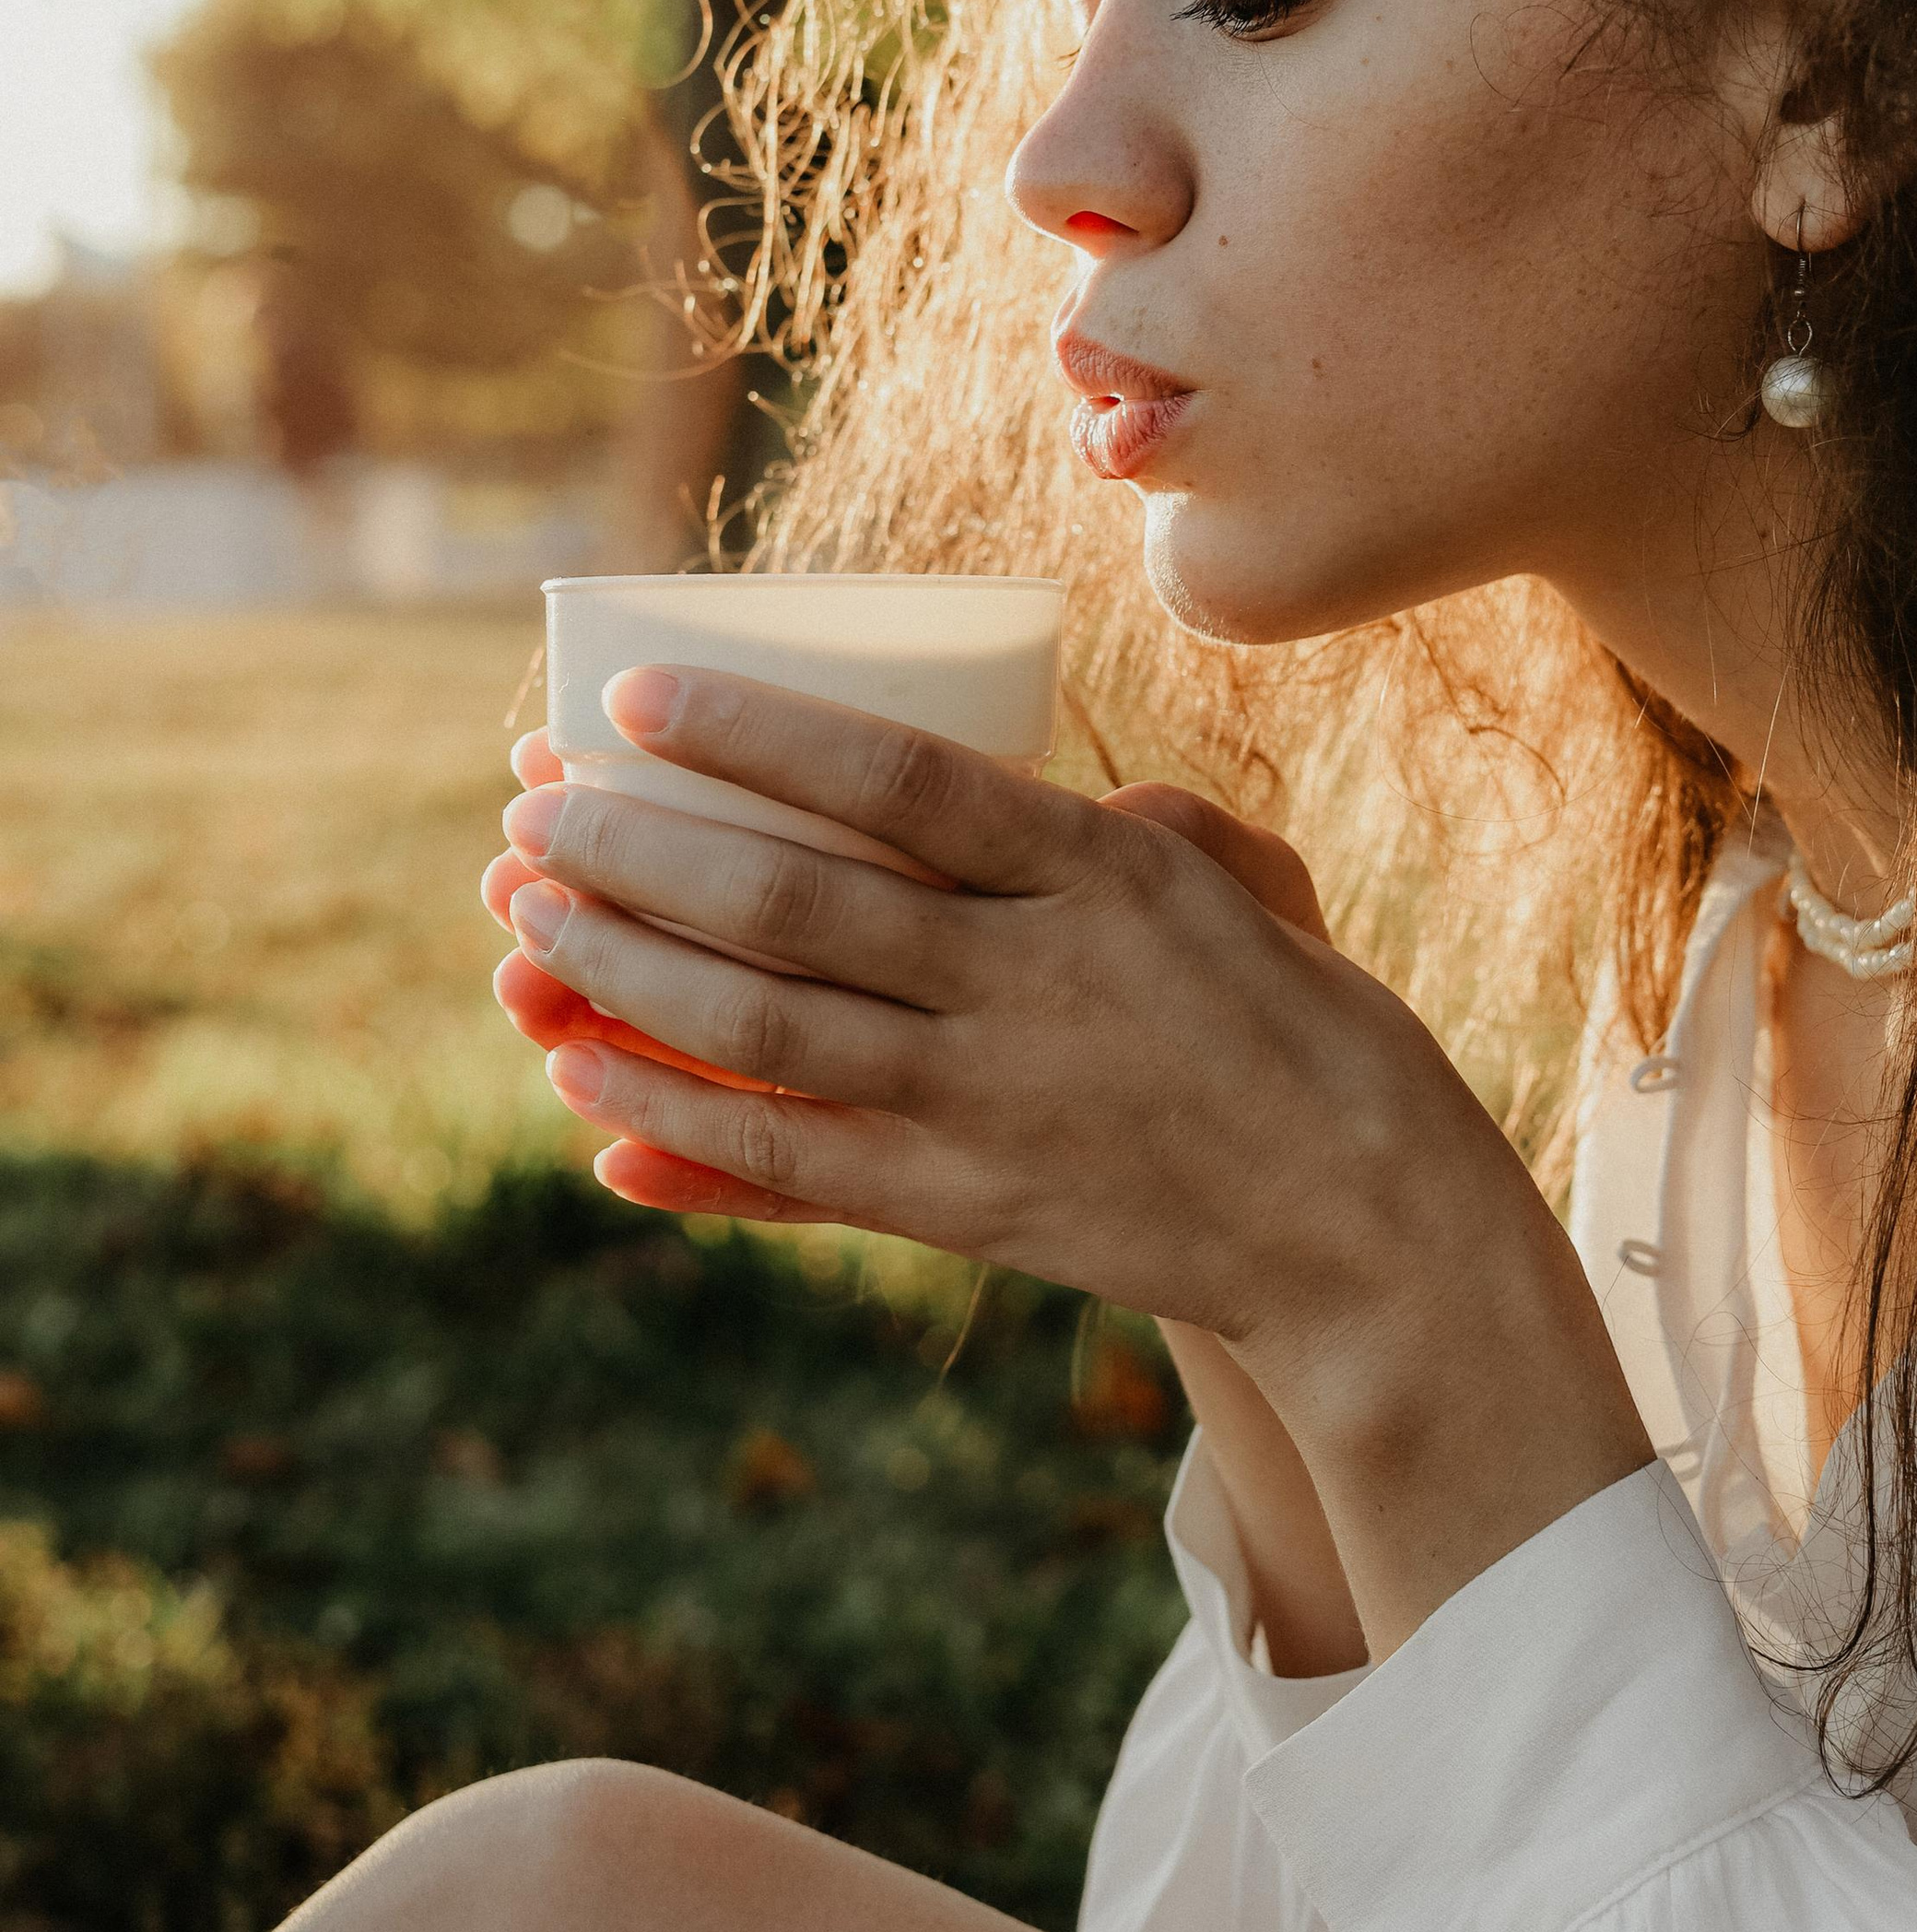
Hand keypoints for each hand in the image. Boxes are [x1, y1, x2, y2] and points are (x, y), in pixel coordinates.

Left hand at [491, 664, 1651, 1653]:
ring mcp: (996, 1107)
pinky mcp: (973, 1212)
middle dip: (644, 852)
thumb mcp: (1242, 890)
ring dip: (629, 975)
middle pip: (799, 907)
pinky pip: (792, 1167)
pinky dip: (677, 1126)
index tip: (634, 699)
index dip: (757, 738)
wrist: (1373, 1232)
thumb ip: (1131, 827)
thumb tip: (1033, 800)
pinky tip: (587, 1085)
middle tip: (531, 813)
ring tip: (528, 927)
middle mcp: (1036, 987)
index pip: (902, 785)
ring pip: (770, 1034)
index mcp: (1105, 881)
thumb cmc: (1311, 1036)